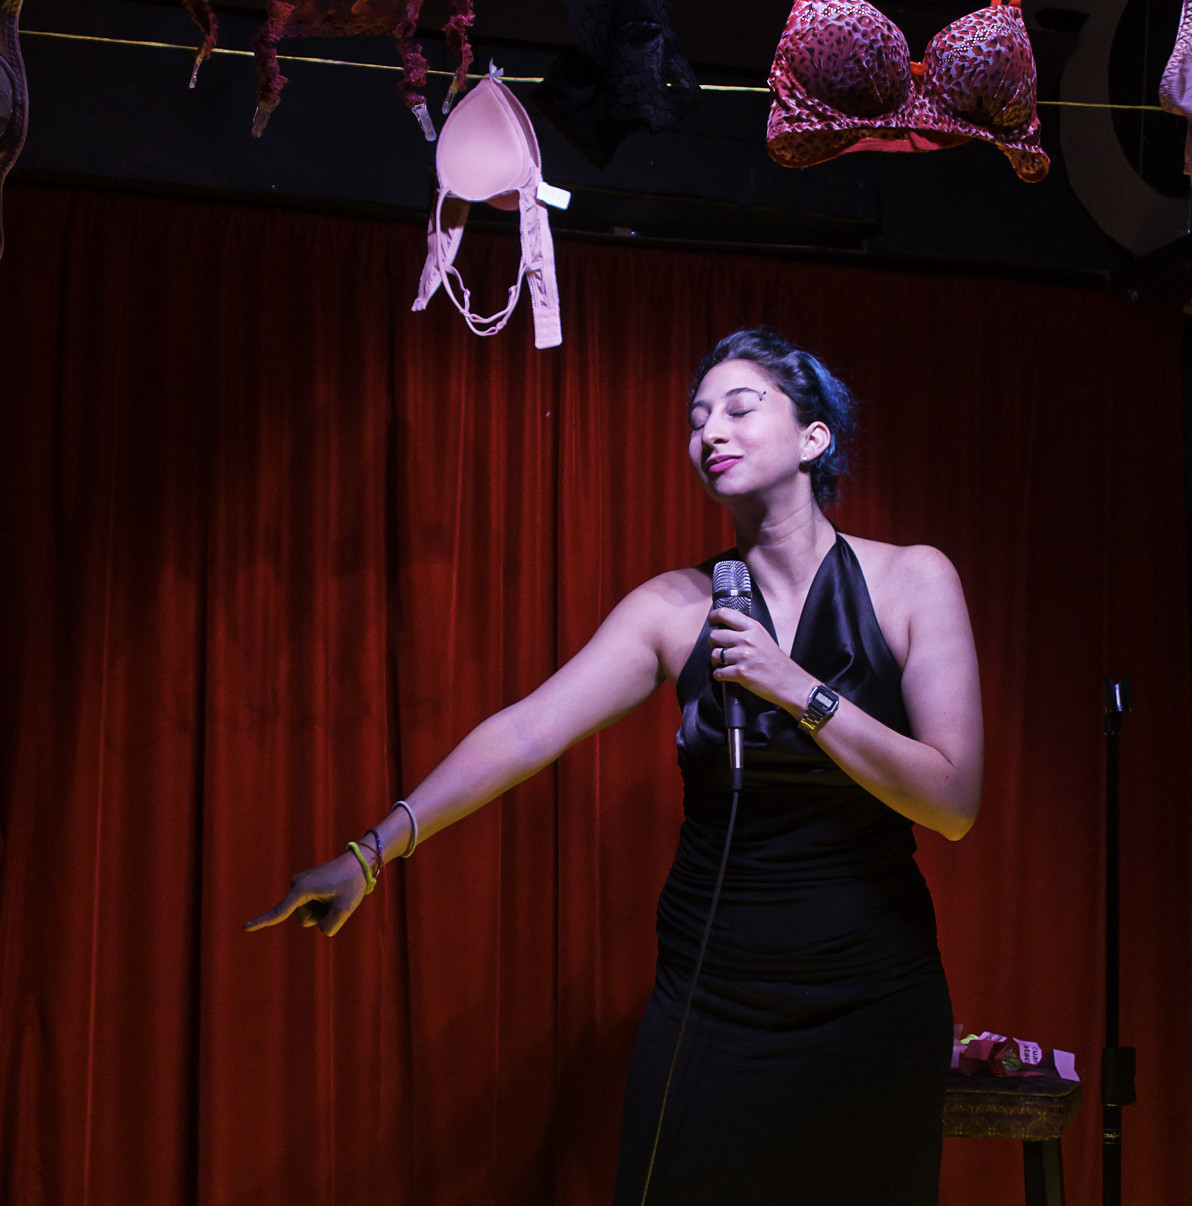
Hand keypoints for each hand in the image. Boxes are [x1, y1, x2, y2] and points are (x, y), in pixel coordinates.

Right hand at [243, 851, 368, 937]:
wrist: (359, 862)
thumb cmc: (352, 883)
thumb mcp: (345, 909)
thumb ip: (329, 927)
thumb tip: (319, 927)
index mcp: (303, 889)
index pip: (280, 911)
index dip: (263, 922)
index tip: (245, 928)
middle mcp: (297, 885)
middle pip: (307, 920)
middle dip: (323, 915)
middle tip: (338, 896)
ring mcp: (300, 886)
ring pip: (310, 916)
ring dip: (325, 910)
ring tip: (337, 893)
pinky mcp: (305, 888)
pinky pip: (312, 908)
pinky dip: (325, 906)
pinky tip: (334, 892)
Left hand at [708, 607, 810, 710]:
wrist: (790, 682)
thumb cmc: (776, 662)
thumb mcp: (763, 637)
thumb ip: (746, 630)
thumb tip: (723, 626)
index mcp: (753, 628)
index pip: (725, 613)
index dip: (713, 617)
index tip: (712, 623)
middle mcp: (748, 640)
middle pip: (714, 635)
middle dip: (713, 644)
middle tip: (720, 649)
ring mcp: (744, 656)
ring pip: (714, 655)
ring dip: (716, 661)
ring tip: (725, 664)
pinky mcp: (741, 673)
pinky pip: (718, 673)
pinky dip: (720, 675)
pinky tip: (728, 675)